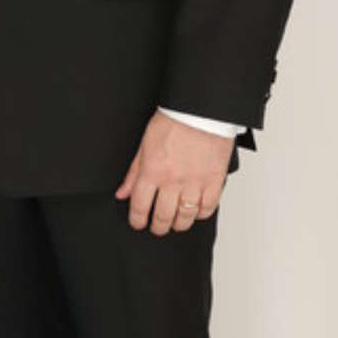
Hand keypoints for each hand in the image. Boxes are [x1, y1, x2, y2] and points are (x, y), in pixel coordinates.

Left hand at [116, 111, 232, 235]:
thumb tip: (123, 193)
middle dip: (157, 227)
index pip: (139, 206)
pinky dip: (200, 214)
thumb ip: (134, 172)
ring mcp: (195, 182)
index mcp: (152, 170)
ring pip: (185, 217)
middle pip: (162, 217)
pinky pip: (207, 208)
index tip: (138, 223)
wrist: (201, 110)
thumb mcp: (145, 144)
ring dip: (178, 224)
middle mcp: (173, 179)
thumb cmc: (174, 121)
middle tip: (157, 226)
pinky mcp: (214, 180)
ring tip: (175, 222)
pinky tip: (195, 211)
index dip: (137, 220)